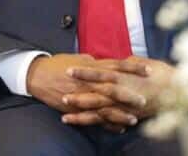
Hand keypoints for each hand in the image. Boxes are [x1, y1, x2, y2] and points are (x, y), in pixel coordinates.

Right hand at [27, 55, 150, 132]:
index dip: (133, 68)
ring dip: (119, 114)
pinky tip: (119, 128)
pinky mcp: (76, 109)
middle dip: (130, 95)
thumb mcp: (80, 58)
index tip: (149, 70)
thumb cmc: (60, 64)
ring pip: (104, 106)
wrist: (38, 76)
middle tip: (146, 100)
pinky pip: (94, 118)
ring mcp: (83, 96)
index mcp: (92, 67)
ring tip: (134, 119)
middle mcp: (89, 82)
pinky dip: (106, 124)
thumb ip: (97, 63)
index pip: (117, 66)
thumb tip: (112, 65)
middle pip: (113, 89)